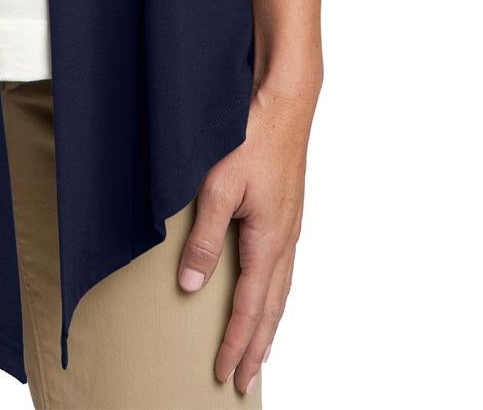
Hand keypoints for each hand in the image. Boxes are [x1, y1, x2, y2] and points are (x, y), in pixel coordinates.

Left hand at [177, 75, 317, 393]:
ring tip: (258, 350)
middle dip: (256, 347)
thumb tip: (193, 284)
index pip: (251, 307)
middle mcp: (285, 239)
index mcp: (269, 240)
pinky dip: (274, 293)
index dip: (236, 343)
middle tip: (244, 381)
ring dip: (267, 324)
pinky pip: (282, 267)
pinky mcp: (287, 211)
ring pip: (280, 290)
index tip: (226, 373)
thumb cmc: (252, 136)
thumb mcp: (219, 187)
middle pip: (272, 309)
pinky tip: (268, 292)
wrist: (285, 101)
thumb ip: (205, 238)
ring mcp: (289, 225)